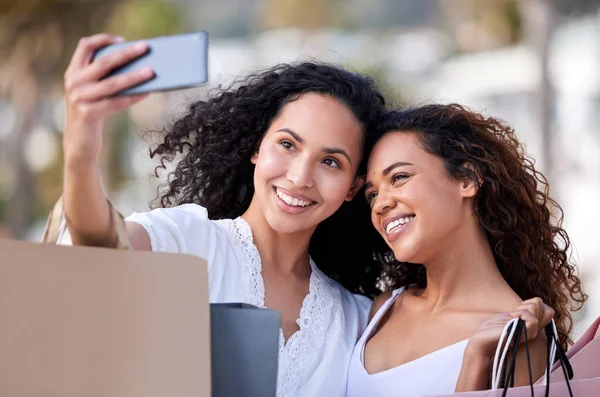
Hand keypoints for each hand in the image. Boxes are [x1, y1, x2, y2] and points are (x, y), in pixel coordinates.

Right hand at [63, 33, 153, 163]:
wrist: (79, 141)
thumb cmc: (93, 111)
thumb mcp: (92, 90)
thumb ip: (104, 77)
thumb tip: (137, 63)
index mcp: (73, 71)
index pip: (84, 46)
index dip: (103, 40)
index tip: (123, 40)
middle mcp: (73, 82)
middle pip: (103, 62)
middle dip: (126, 53)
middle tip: (145, 47)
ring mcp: (79, 98)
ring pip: (112, 83)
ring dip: (134, 76)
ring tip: (152, 71)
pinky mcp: (89, 114)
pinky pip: (116, 102)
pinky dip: (133, 96)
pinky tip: (147, 92)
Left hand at [466, 297, 554, 359]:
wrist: (481, 341)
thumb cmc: (492, 328)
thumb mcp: (509, 315)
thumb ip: (523, 311)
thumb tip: (537, 301)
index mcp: (530, 324)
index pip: (548, 311)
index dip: (536, 304)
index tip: (520, 307)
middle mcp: (533, 330)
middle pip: (548, 310)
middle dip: (530, 304)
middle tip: (515, 311)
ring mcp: (529, 334)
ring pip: (539, 313)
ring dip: (524, 309)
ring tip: (513, 314)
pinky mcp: (523, 335)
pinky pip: (533, 320)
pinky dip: (522, 313)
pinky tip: (512, 316)